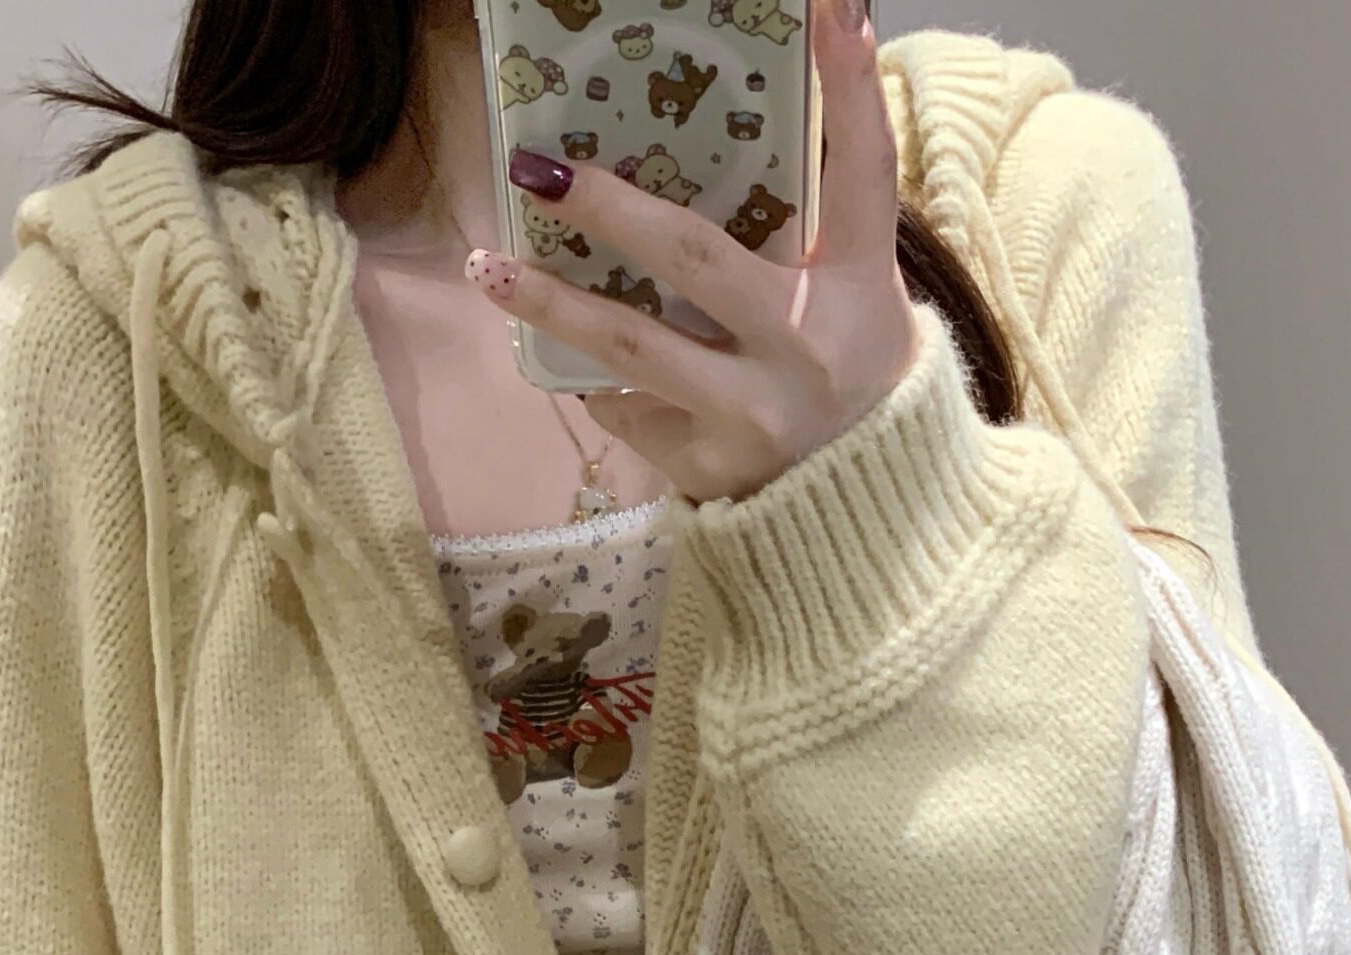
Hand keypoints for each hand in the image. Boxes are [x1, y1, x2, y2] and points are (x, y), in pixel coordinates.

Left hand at [464, 0, 921, 502]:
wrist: (861, 507)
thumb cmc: (849, 371)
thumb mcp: (858, 290)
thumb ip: (817, 213)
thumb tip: (774, 98)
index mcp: (860, 286)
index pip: (862, 172)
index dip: (850, 87)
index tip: (829, 5)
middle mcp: (806, 347)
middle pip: (693, 258)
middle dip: (608, 208)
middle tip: (538, 171)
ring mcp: (753, 415)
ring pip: (630, 348)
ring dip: (549, 303)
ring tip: (488, 267)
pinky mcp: (710, 467)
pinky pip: (629, 407)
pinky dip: (597, 378)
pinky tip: (566, 357)